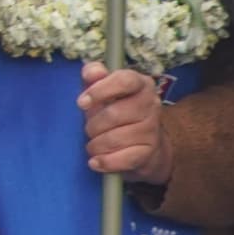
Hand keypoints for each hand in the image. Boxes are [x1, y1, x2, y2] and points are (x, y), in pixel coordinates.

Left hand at [79, 62, 175, 187]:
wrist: (143, 145)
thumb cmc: (116, 112)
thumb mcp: (102, 91)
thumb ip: (94, 77)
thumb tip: (91, 72)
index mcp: (141, 83)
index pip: (125, 80)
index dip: (100, 90)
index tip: (81, 103)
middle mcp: (151, 104)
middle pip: (115, 114)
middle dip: (93, 125)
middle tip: (88, 130)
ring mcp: (152, 129)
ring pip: (116, 138)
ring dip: (96, 144)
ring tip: (93, 145)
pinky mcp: (149, 153)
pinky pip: (123, 159)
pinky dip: (105, 162)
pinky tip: (95, 162)